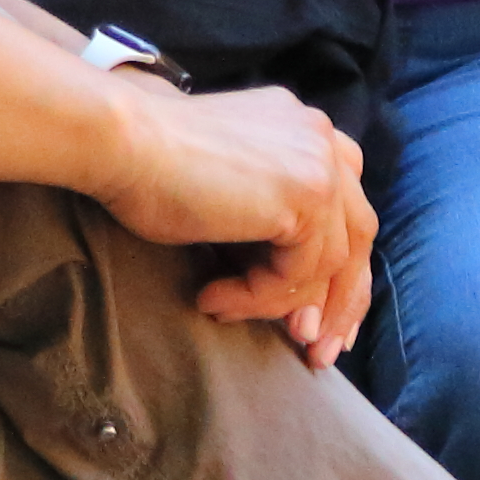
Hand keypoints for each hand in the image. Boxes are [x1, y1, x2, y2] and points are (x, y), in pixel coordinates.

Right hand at [92, 78, 379, 362]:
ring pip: (328, 263)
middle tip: (315, 350)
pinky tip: (212, 297)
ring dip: (281, 303)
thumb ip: (270, 212)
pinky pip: (298, 273)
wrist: (122, 141)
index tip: (320, 321)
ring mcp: (320, 165)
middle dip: (337, 302)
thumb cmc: (150, 164)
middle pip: (357, 236)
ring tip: (229, 313)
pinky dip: (257, 297)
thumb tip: (297, 292)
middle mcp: (323, 138)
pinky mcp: (305, 196)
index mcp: (306, 129)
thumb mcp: (230, 186)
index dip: (341, 271)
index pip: (347, 209)